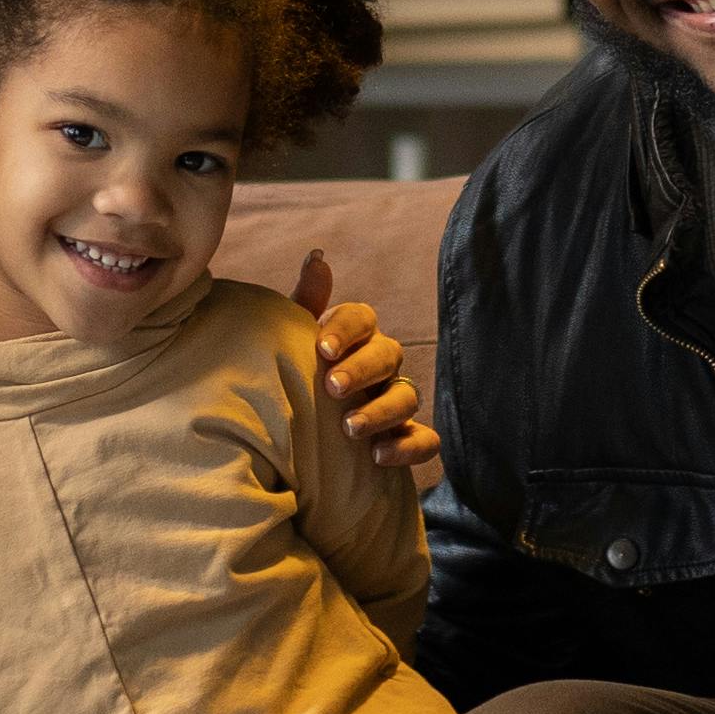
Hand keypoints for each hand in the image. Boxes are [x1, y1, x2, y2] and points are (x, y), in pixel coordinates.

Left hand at [303, 251, 442, 485]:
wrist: (290, 440)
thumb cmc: (292, 379)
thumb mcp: (290, 344)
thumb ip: (303, 303)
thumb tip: (317, 257)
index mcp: (353, 337)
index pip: (361, 318)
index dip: (346, 329)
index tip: (321, 349)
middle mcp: (380, 365)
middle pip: (388, 354)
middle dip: (362, 370)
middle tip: (332, 388)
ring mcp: (395, 402)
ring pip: (407, 397)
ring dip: (381, 410)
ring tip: (349, 428)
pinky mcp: (405, 440)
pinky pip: (424, 441)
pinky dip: (407, 447)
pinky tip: (378, 456)